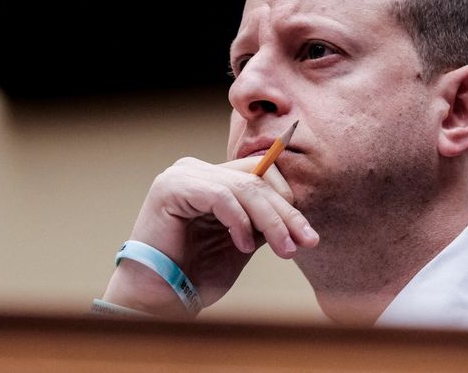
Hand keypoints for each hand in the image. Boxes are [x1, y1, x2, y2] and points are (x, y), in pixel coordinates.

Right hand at [102, 156, 318, 317]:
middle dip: (287, 214)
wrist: (160, 298)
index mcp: (213, 177)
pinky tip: (244, 246)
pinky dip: (239, 221)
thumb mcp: (245, 240)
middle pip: (257, 179)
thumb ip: (266, 220)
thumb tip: (301, 217)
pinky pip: (220, 196)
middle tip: (306, 242)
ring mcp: (183, 174)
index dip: (288, 202)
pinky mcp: (171, 187)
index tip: (307, 237)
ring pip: (244, 187)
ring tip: (283, 249)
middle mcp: (197, 169)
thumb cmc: (198, 272)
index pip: (262, 173)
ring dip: (271, 221)